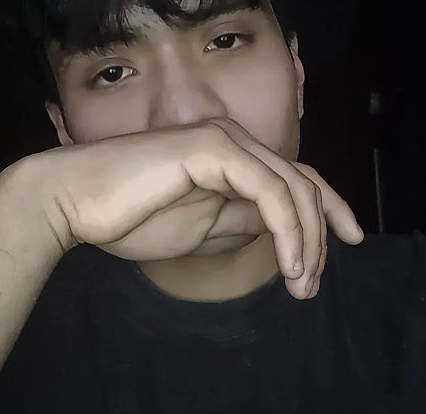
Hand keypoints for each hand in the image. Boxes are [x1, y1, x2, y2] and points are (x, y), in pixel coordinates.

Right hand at [29, 118, 362, 299]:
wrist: (77, 202)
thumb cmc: (133, 217)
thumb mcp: (205, 230)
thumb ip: (245, 222)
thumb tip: (282, 228)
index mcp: (234, 158)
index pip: (295, 180)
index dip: (329, 210)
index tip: (349, 242)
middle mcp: (236, 141)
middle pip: (303, 185)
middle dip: (320, 236)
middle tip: (312, 284)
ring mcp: (225, 140)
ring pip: (293, 187)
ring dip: (307, 238)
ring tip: (303, 282)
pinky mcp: (212, 149)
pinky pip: (268, 190)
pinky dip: (286, 227)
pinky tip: (290, 262)